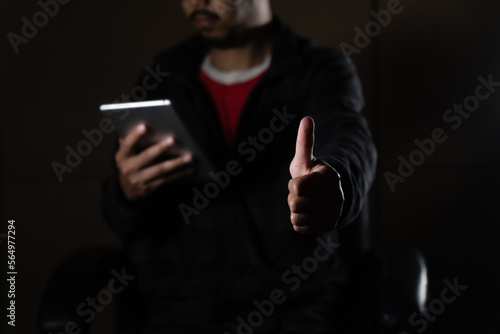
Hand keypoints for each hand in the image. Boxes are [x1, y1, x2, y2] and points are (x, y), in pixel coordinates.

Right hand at [115, 124, 193, 200]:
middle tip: (173, 139)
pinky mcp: (150, 187)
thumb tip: (139, 124)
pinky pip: (167, 179)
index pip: (128, 144)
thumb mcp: (125, 154)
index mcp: (122, 157)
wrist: (128, 189)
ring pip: (160, 170)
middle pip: (147, 157)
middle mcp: (129, 168)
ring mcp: (140, 180)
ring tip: (189, 157)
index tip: (144, 126)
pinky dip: (180, 173)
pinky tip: (189, 168)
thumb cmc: (130, 163)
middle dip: (160, 148)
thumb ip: (130, 141)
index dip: (135, 135)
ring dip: (176, 163)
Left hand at [288, 117, 343, 233]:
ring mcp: (334, 213)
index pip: (297, 188)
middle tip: (302, 192)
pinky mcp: (329, 226)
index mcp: (329, 178)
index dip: (293, 184)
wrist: (326, 192)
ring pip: (296, 218)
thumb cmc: (311, 172)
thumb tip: (307, 119)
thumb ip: (304, 141)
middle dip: (292, 198)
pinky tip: (307, 212)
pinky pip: (300, 228)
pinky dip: (299, 221)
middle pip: (295, 205)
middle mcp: (335, 196)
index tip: (301, 180)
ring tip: (305, 201)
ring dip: (295, 210)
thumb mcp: (305, 158)